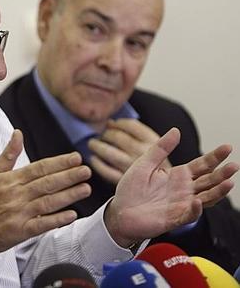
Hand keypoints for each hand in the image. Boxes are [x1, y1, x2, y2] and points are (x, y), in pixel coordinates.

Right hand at [0, 129, 91, 279]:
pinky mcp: (19, 232)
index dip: (59, 163)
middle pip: (47, 183)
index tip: (75, 158)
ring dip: (69, 195)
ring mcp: (18, 214)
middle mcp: (15, 195)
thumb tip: (18, 133)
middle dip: (69, 176)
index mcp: (9, 180)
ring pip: (48, 202)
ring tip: (85, 189)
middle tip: (86, 171)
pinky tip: (72, 214)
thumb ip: (8, 155)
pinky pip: (42, 224)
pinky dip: (57, 219)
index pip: (39, 168)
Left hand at [88, 119, 170, 184]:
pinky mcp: (120, 181)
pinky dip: (97, 163)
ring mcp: (130, 168)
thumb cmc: (155, 173)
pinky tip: (94, 159)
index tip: (112, 124)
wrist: (153, 200)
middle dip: (108, 134)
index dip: (118, 124)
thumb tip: (110, 122)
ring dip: (98, 146)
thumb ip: (136, 135)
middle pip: (118, 137)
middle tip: (103, 135)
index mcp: (152, 143)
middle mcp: (141, 154)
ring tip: (93, 144)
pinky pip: (104, 170)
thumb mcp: (153, 151)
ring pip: (109, 152)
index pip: (131, 126)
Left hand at [104, 127, 238, 247]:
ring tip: (229, 182)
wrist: (120, 211)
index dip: (215, 157)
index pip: (202, 165)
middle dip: (222, 173)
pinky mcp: (174, 218)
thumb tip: (176, 130)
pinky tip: (197, 200)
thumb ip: (160, 148)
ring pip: (206, 198)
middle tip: (234, 165)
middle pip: (209, 181)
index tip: (227, 147)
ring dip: (218, 191)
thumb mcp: (144, 163)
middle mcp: (184, 190)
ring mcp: (181, 204)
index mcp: (178, 175)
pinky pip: (189, 214)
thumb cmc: (131, 189)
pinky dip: (195, 208)